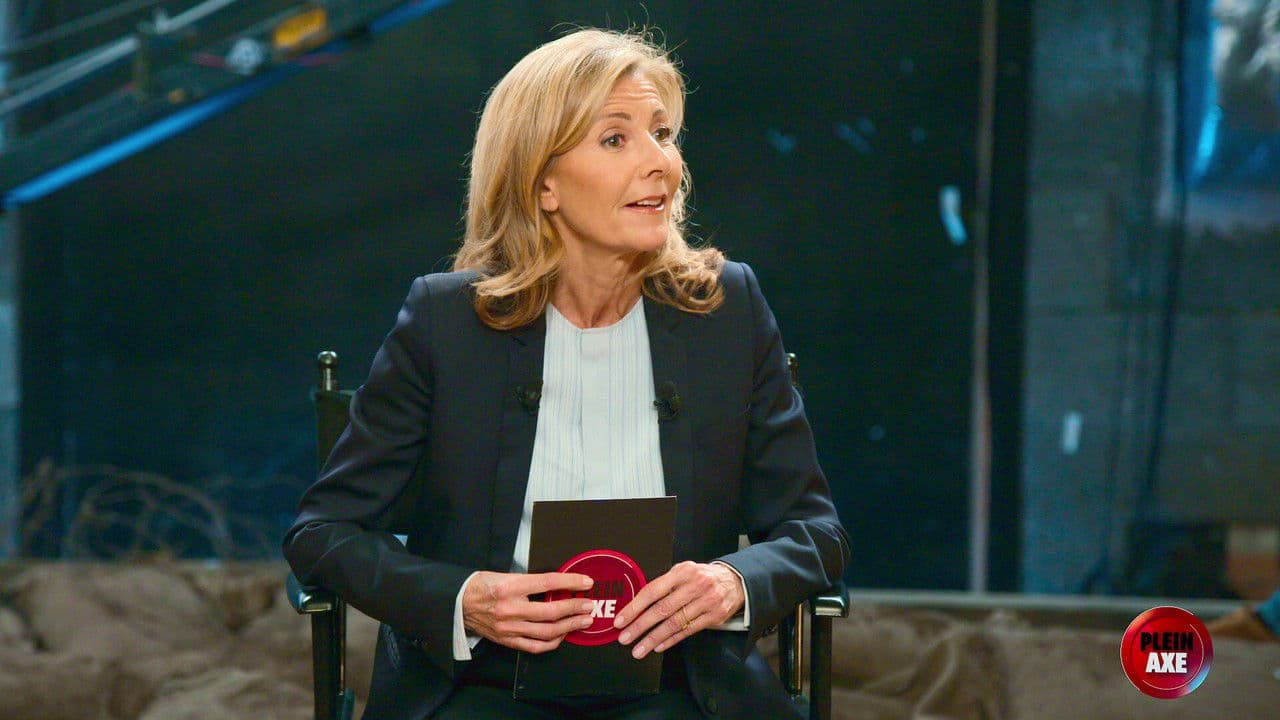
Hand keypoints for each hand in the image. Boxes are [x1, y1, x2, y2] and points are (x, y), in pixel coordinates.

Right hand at [462, 571, 596, 653]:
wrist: (458, 603)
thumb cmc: (482, 585)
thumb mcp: (505, 575)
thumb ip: (531, 581)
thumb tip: (560, 583)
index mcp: (510, 587)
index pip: (547, 582)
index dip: (570, 582)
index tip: (586, 582)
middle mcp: (510, 609)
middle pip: (550, 611)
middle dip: (574, 608)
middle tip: (589, 605)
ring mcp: (508, 628)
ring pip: (546, 632)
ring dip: (569, 626)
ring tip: (583, 620)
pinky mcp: (507, 641)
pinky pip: (535, 646)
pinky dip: (553, 642)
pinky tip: (563, 635)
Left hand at [612, 561, 744, 658]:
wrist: (734, 581)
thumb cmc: (700, 577)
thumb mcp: (683, 572)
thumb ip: (663, 585)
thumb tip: (636, 604)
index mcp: (682, 572)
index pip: (653, 591)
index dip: (635, 607)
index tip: (621, 620)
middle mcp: (695, 585)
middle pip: (662, 609)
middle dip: (640, 626)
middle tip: (625, 638)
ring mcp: (706, 602)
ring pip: (674, 623)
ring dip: (653, 638)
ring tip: (638, 649)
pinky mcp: (714, 616)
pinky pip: (688, 631)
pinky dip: (671, 640)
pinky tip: (658, 647)